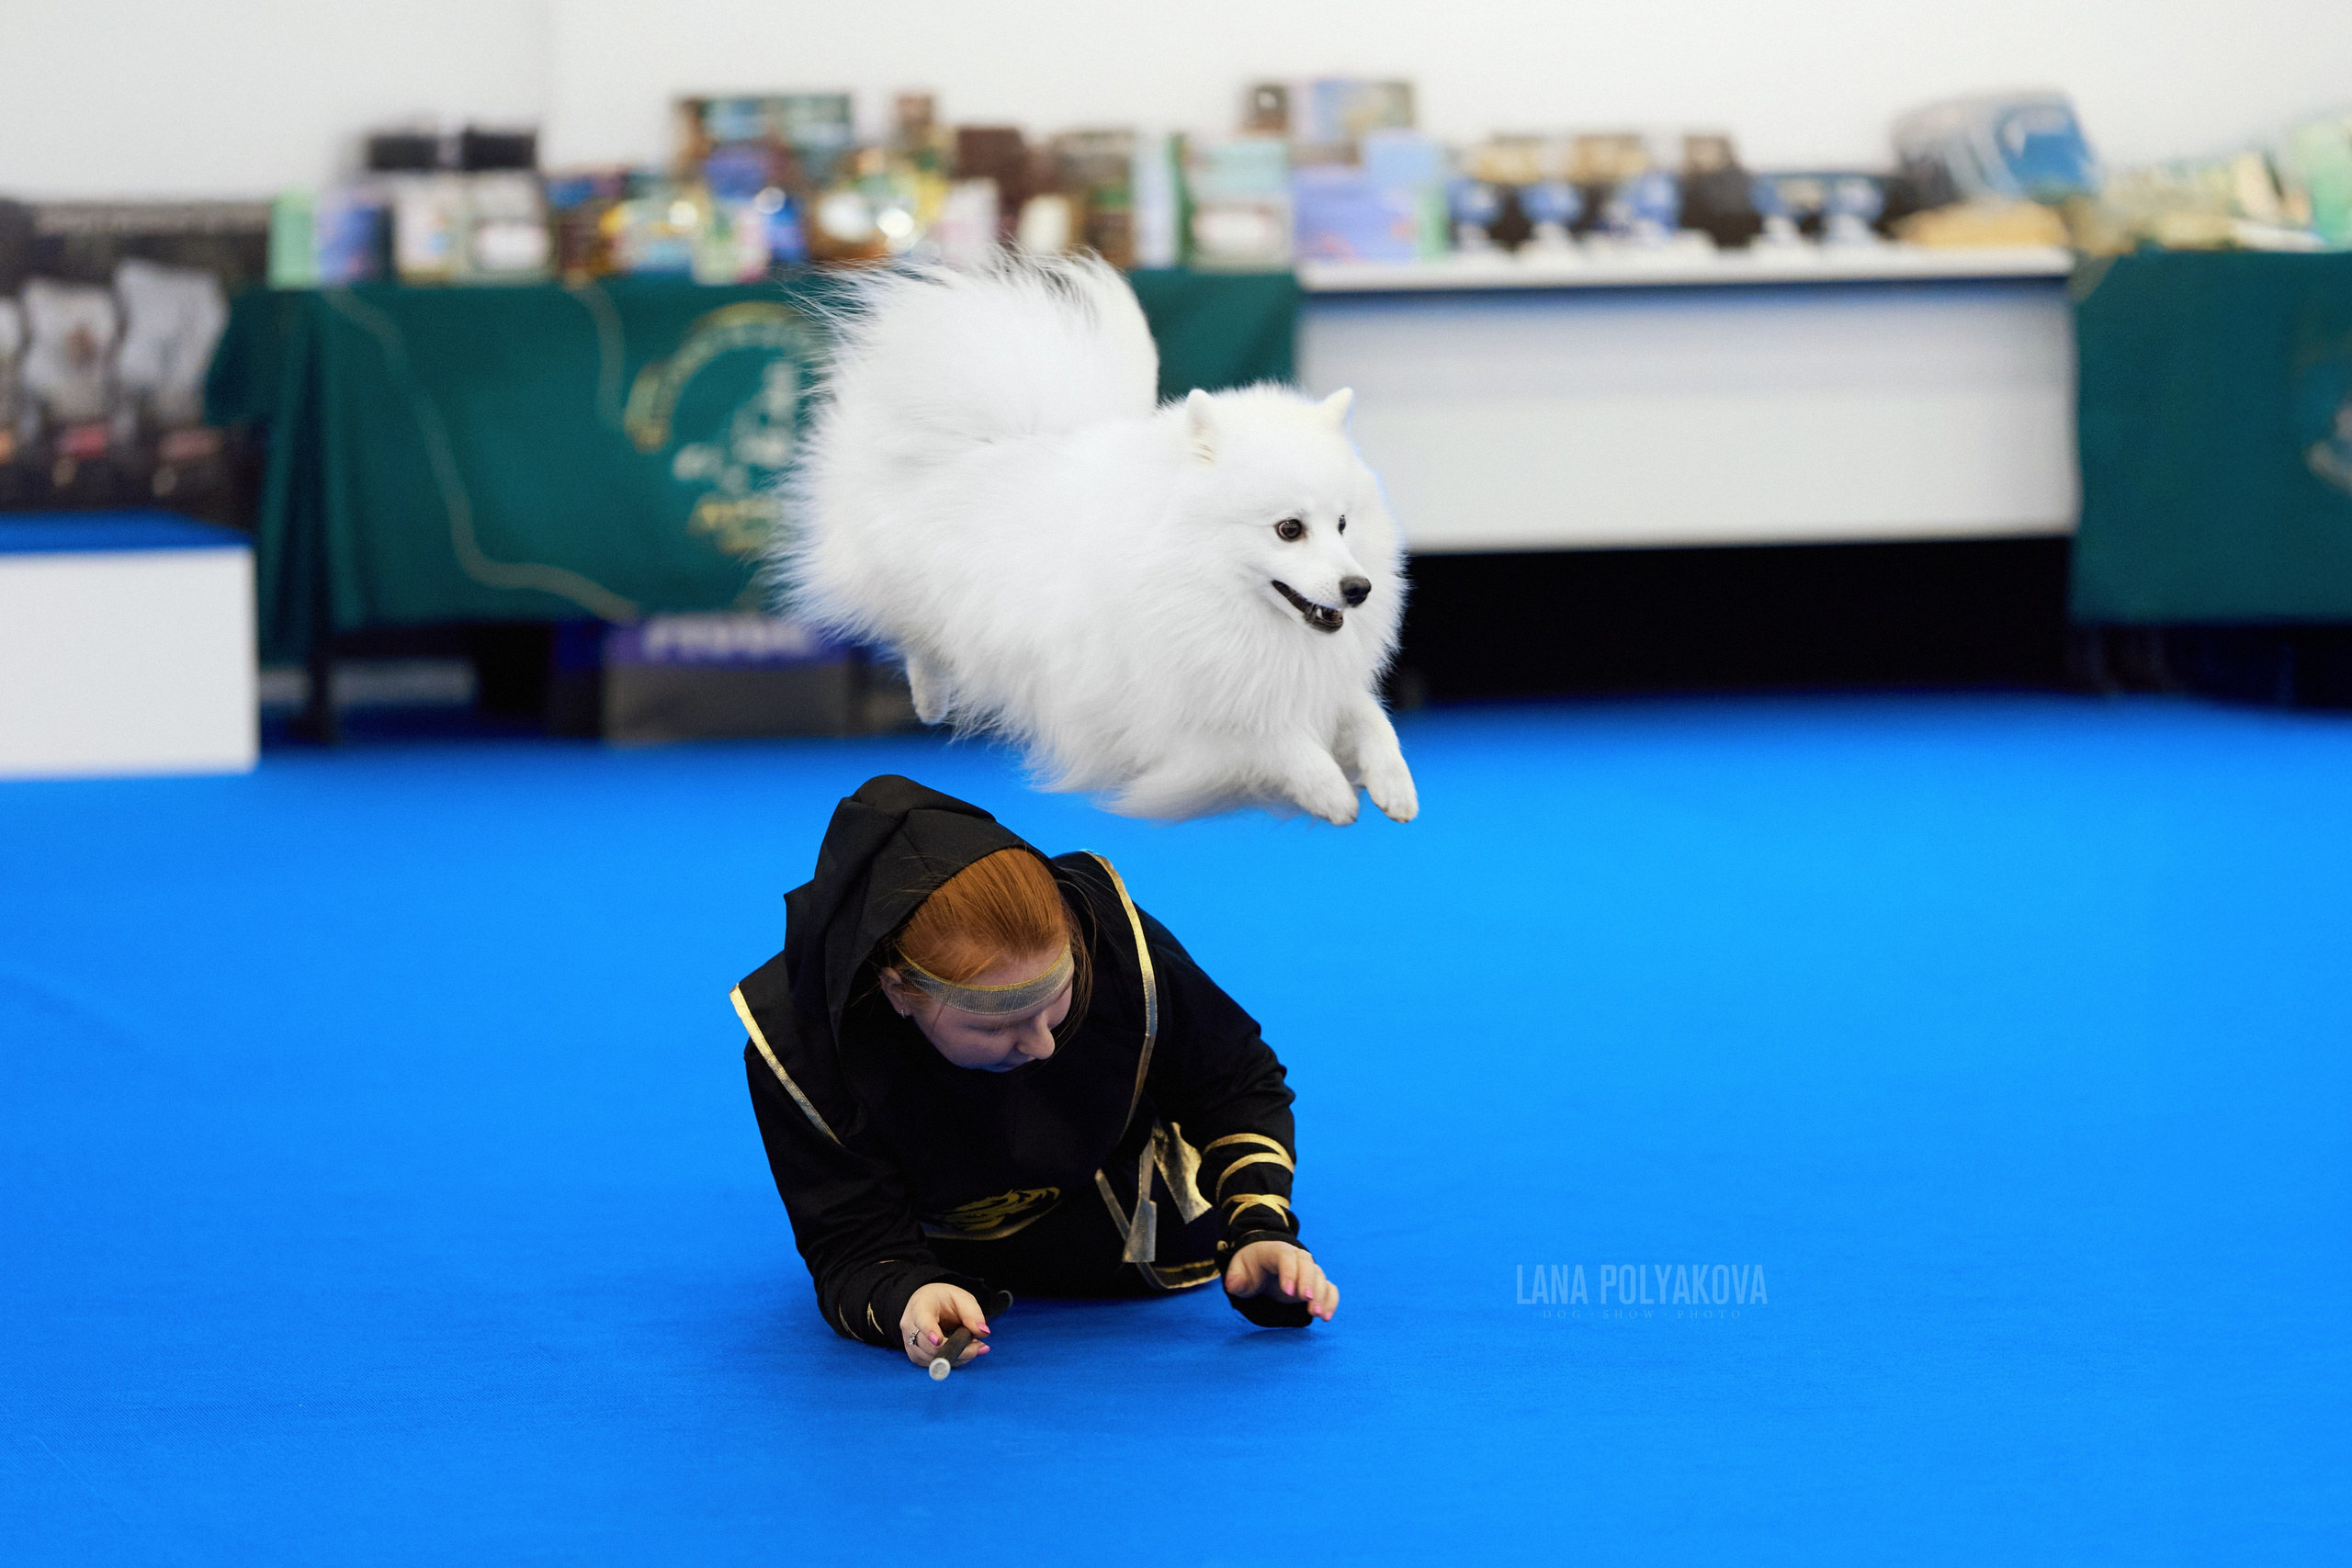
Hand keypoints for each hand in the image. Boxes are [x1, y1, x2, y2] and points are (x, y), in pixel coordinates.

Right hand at [899, 1282, 991, 1368]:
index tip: (937, 1341)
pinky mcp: (915, 1355)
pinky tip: (961, 1350)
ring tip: (973, 1345)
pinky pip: (933, 1364)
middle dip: (958, 1350)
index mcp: (920, 1305)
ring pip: (933, 1358)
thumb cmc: (945, 1300)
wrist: (928, 1304)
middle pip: (930, 1346)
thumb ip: (973, 1314)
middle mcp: (909, 1325)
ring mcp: (909, 1342)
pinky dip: (951, 1360)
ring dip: (957, 1356)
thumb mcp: (962, 1299)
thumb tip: (983, 1333)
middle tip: (980, 1346)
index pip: (922, 1320)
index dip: (929, 1331)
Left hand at [1223, 1240, 1337, 1321]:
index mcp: (1275, 1251)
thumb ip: (1236, 1278)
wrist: (1263, 1262)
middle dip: (1308, 1282)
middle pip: (1306, 1264)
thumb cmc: (1250, 1267)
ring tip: (1317, 1314)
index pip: (1285, 1257)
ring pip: (1319, 1276)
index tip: (1288, 1292)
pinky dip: (1331, 1300)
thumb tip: (1233, 1285)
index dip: (1289, 1272)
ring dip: (1321, 1294)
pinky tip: (1326, 1317)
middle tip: (1307, 1300)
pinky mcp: (1315, 1283)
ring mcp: (1307, 1270)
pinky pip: (1329, 1287)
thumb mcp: (1238, 1270)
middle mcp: (1295, 1257)